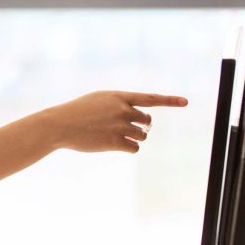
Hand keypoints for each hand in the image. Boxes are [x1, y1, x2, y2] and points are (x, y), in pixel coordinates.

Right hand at [45, 90, 187, 153]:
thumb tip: (143, 121)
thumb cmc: (77, 112)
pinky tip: (113, 144)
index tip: (186, 102)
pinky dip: (128, 148)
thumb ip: (120, 104)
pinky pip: (134, 148)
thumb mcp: (98, 100)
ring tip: (114, 136)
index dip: (169, 100)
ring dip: (133, 138)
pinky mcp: (115, 142)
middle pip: (147, 121)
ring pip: (142, 136)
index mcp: (118, 96)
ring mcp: (119, 126)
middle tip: (126, 128)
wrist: (59, 124)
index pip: (150, 98)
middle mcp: (121, 109)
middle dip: (140, 126)